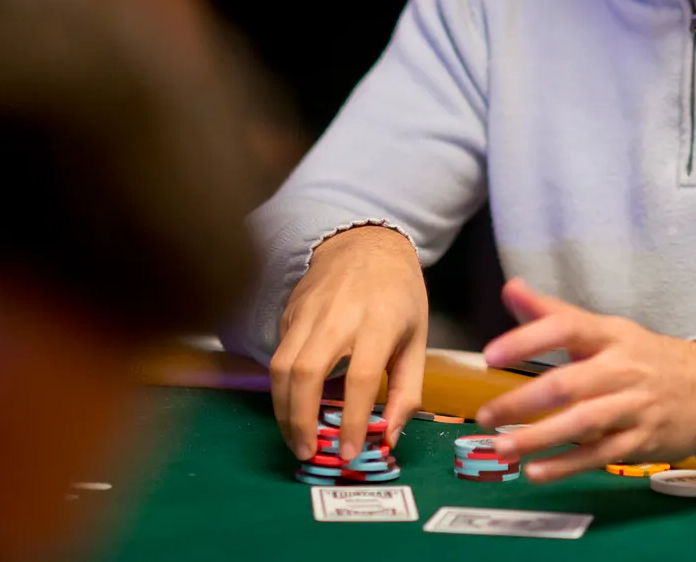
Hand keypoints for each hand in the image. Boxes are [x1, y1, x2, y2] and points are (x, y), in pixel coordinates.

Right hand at [269, 224, 427, 461]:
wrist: (366, 244)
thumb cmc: (399, 295)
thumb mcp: (417, 339)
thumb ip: (407, 390)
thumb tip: (388, 437)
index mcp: (380, 321)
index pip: (360, 377)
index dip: (352, 419)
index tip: (349, 451)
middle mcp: (339, 316)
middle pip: (306, 373)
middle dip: (301, 420)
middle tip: (308, 452)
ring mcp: (308, 312)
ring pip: (281, 367)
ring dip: (282, 410)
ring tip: (296, 439)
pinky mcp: (289, 313)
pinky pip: (278, 356)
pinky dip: (280, 388)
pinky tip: (292, 406)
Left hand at [474, 279, 695, 482]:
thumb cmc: (648, 357)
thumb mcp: (608, 330)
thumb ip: (555, 313)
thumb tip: (511, 288)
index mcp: (611, 335)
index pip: (567, 328)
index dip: (528, 340)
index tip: (491, 355)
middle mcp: (623, 368)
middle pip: (568, 384)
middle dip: (522, 401)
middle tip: (486, 414)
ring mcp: (634, 406)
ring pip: (582, 423)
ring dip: (539, 438)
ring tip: (502, 449)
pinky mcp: (643, 441)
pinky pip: (600, 454)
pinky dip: (567, 465)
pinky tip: (536, 472)